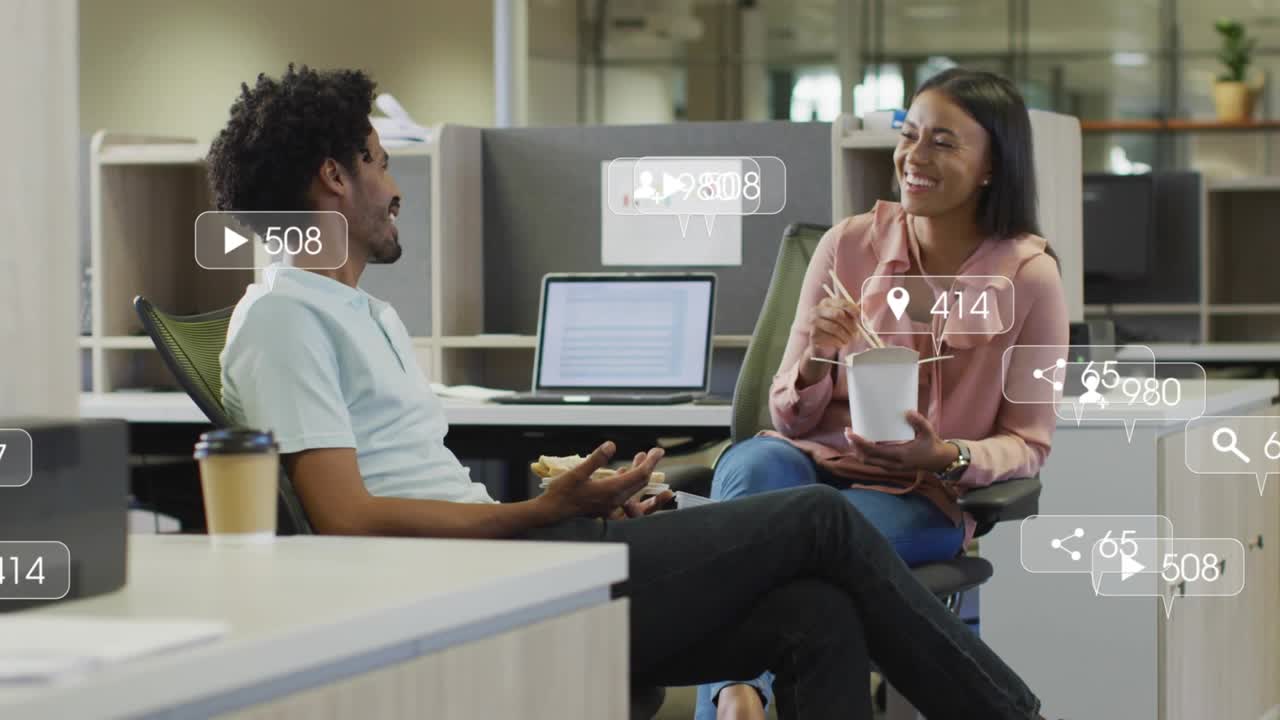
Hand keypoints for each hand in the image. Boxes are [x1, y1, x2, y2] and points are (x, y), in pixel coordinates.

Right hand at [540, 442, 664, 519]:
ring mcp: (611, 505)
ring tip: (640, 459)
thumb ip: (596, 459)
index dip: (651, 462)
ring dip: (639, 473)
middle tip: (653, 452)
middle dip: (648, 466)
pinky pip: (624, 494)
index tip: (658, 451)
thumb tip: (611, 445)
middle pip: (641, 483)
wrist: (551, 515)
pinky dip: (627, 481)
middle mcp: (615, 500)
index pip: (640, 475)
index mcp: (612, 491)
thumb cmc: (562, 494)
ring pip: (634, 490)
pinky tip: (621, 472)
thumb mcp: (577, 473)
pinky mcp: (605, 507)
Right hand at [807, 295, 861, 358]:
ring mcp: (813, 322)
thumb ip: (854, 310)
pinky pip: (830, 338)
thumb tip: (866, 304)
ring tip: (849, 339)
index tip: (862, 318)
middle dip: (850, 325)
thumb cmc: (835, 326)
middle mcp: (817, 310)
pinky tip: (840, 343)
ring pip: (835, 328)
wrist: (821, 340)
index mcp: (826, 302)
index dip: (854, 310)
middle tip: (856, 332)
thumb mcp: (844, 316)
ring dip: (846, 336)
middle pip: (838, 315)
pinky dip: (839, 342)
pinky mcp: (813, 335)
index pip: (842, 303)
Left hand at [844, 410, 956, 473]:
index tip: (850, 433)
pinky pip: (873, 462)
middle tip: (848, 432)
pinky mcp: (890, 467)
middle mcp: (893, 463)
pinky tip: (862, 444)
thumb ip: (918, 422)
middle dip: (854, 446)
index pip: (874, 450)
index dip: (860, 443)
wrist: (938, 461)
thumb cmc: (931, 444)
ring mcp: (891, 467)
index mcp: (900, 454)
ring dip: (858, 451)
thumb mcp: (928, 431)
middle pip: (866, 458)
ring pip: (868, 461)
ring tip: (852, 437)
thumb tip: (907, 412)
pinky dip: (864, 454)